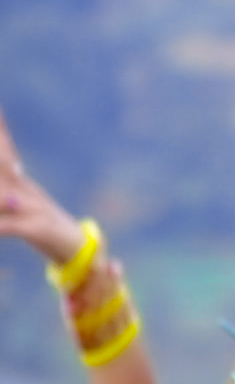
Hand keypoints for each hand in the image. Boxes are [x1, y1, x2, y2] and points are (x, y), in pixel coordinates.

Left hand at [0, 107, 86, 264]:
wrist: (78, 248)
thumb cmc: (44, 227)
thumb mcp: (23, 205)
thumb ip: (8, 194)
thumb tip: (10, 167)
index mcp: (21, 184)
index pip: (6, 153)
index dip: (1, 134)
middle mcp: (27, 191)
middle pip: (5, 165)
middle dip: (0, 148)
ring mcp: (34, 209)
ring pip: (5, 194)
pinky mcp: (38, 230)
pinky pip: (15, 227)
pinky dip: (4, 226)